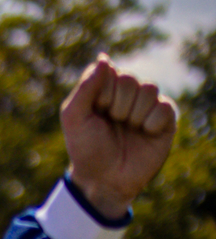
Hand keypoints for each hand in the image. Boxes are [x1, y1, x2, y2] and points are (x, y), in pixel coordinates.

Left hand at [62, 58, 176, 217]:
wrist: (104, 180)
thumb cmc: (86, 149)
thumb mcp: (74, 117)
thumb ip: (85, 86)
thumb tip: (104, 57)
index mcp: (106, 88)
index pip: (111, 71)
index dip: (102, 95)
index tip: (96, 113)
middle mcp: (128, 93)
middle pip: (130, 79)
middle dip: (117, 106)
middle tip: (113, 124)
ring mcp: (147, 105)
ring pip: (149, 89)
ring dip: (134, 115)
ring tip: (128, 130)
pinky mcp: (165, 120)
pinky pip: (165, 107)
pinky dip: (151, 123)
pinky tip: (144, 134)